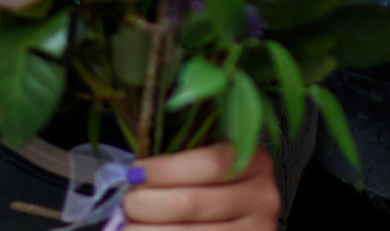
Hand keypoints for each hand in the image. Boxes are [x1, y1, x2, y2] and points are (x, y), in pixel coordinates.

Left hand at [124, 142, 277, 226]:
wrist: (228, 222)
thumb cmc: (210, 189)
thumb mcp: (207, 167)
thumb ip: (182, 164)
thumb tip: (135, 176)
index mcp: (256, 164)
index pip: (210, 164)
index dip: (165, 169)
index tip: (135, 173)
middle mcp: (262, 199)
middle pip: (191, 203)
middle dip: (146, 203)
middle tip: (127, 202)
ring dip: (144, 229)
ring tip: (129, 223)